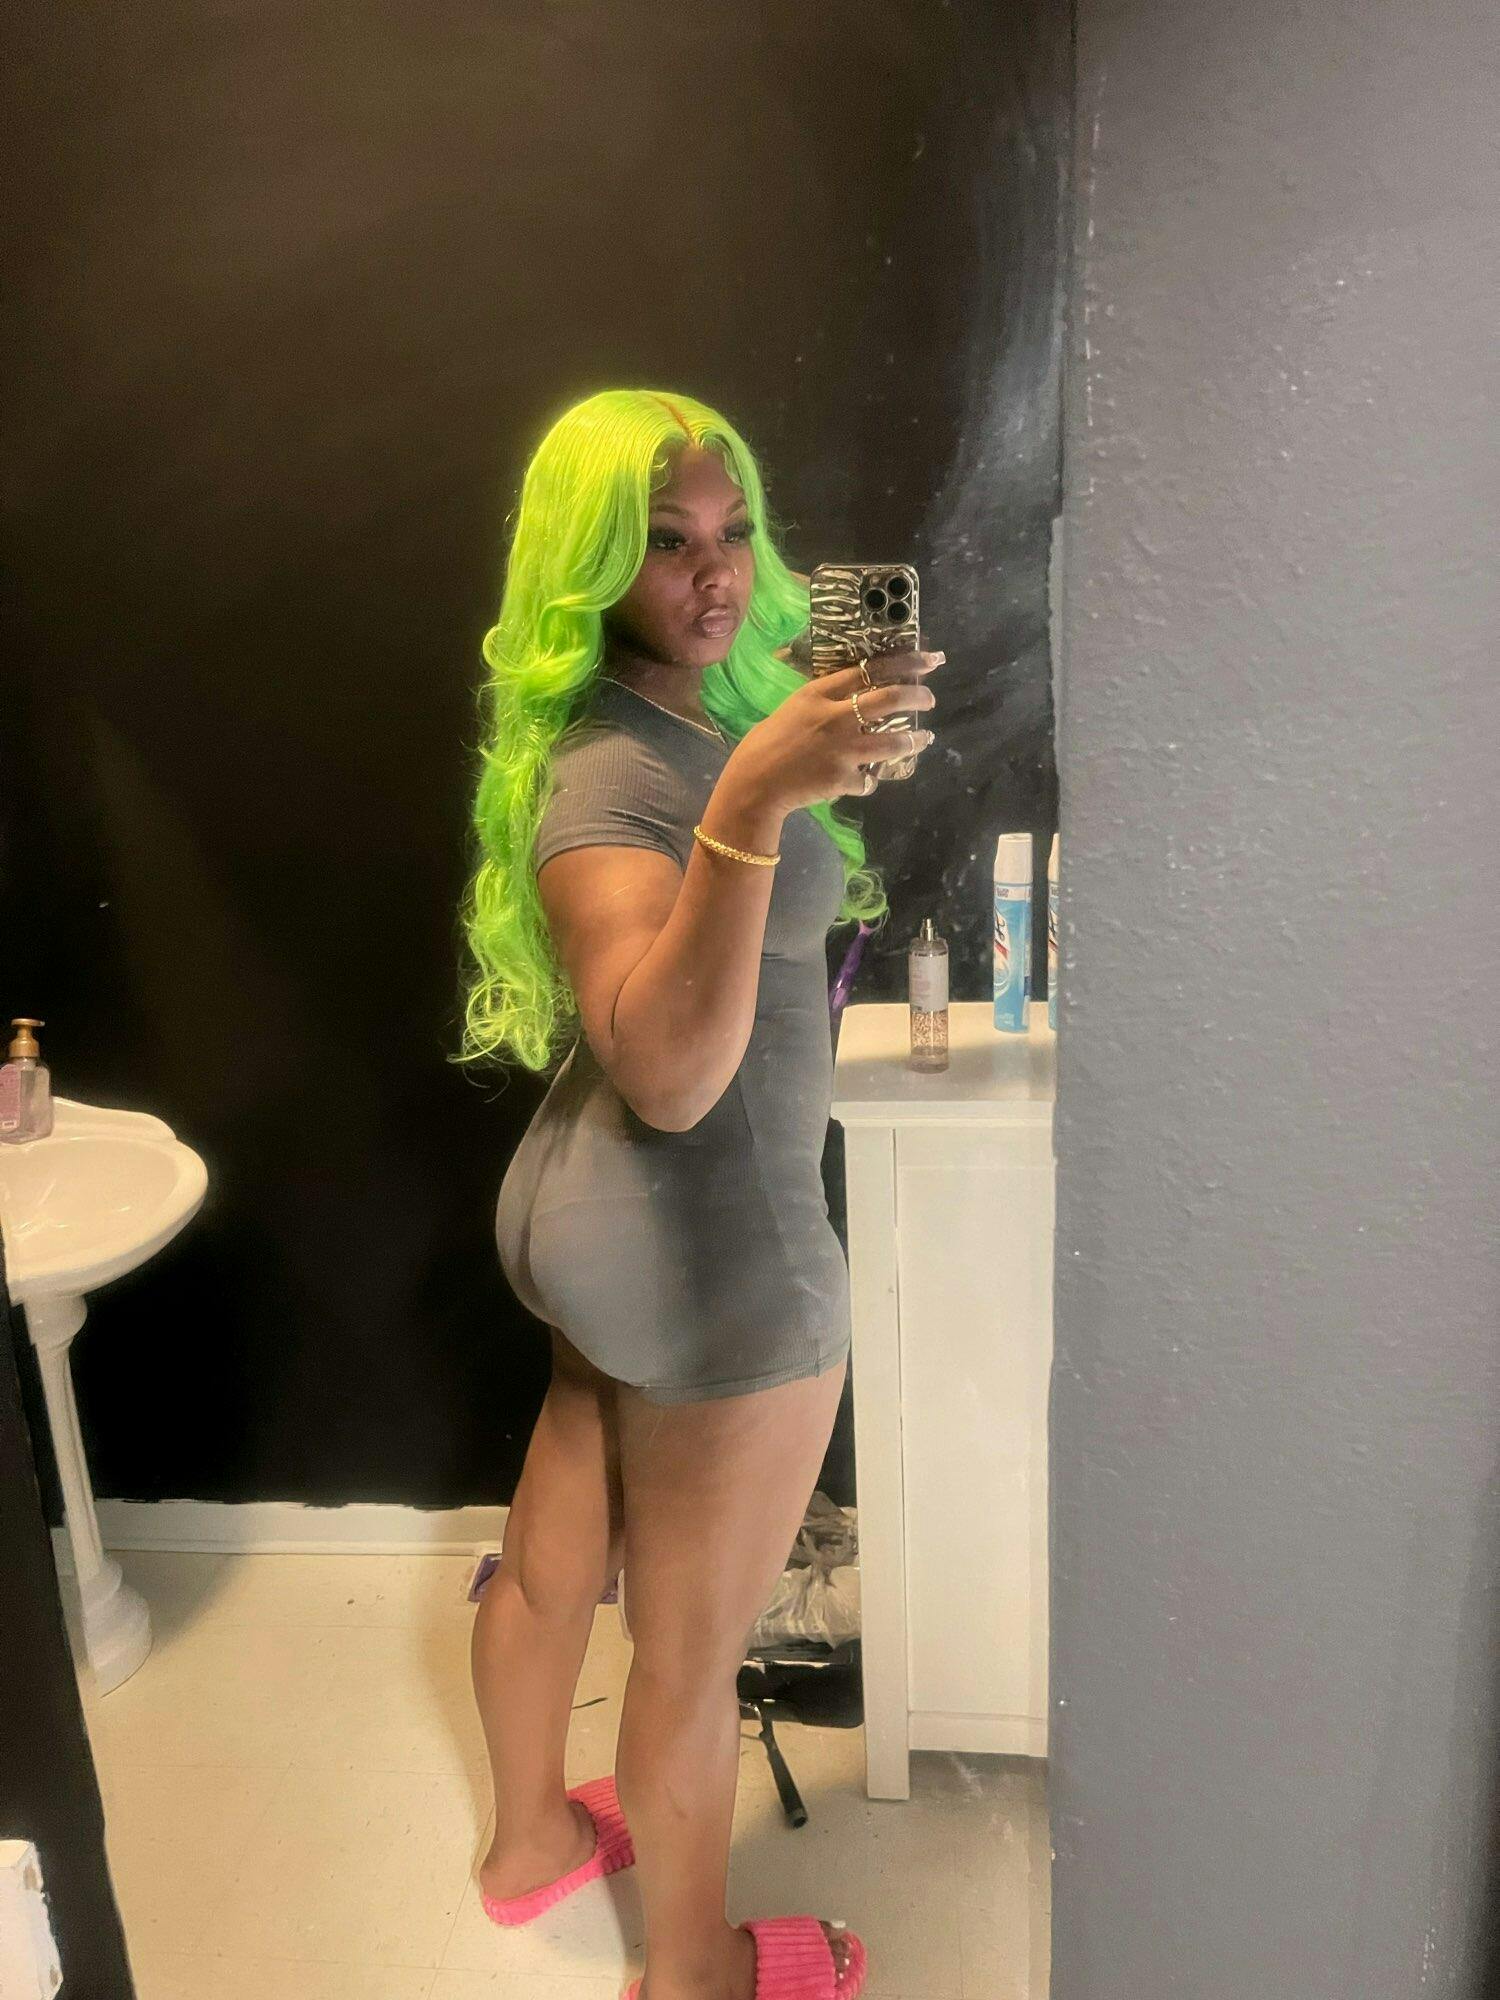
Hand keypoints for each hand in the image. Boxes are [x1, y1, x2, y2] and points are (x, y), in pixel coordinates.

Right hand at [726, 649, 943, 813]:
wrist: (754, 784)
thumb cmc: (766, 743)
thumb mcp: (794, 708)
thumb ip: (824, 701)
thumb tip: (855, 695)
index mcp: (819, 694)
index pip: (870, 669)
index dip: (905, 662)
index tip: (928, 659)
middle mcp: (835, 717)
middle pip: (890, 699)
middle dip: (919, 696)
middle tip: (930, 698)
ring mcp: (843, 749)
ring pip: (894, 741)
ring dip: (915, 739)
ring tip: (924, 738)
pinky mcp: (844, 778)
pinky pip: (870, 778)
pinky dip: (870, 779)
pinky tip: (866, 779)